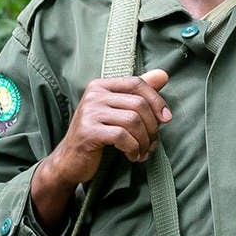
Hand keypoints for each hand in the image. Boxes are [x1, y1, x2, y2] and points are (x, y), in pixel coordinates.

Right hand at [31, 69, 170, 230]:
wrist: (69, 161)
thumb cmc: (97, 135)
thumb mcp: (117, 111)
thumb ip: (138, 93)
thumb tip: (164, 74)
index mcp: (100, 85)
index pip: (137, 83)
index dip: (157, 100)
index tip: (166, 119)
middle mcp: (93, 95)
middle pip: (138, 104)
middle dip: (152, 127)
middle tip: (152, 143)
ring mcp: (89, 112)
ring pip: (133, 120)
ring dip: (144, 140)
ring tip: (143, 152)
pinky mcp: (88, 131)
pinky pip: (122, 136)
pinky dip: (133, 149)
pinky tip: (132, 157)